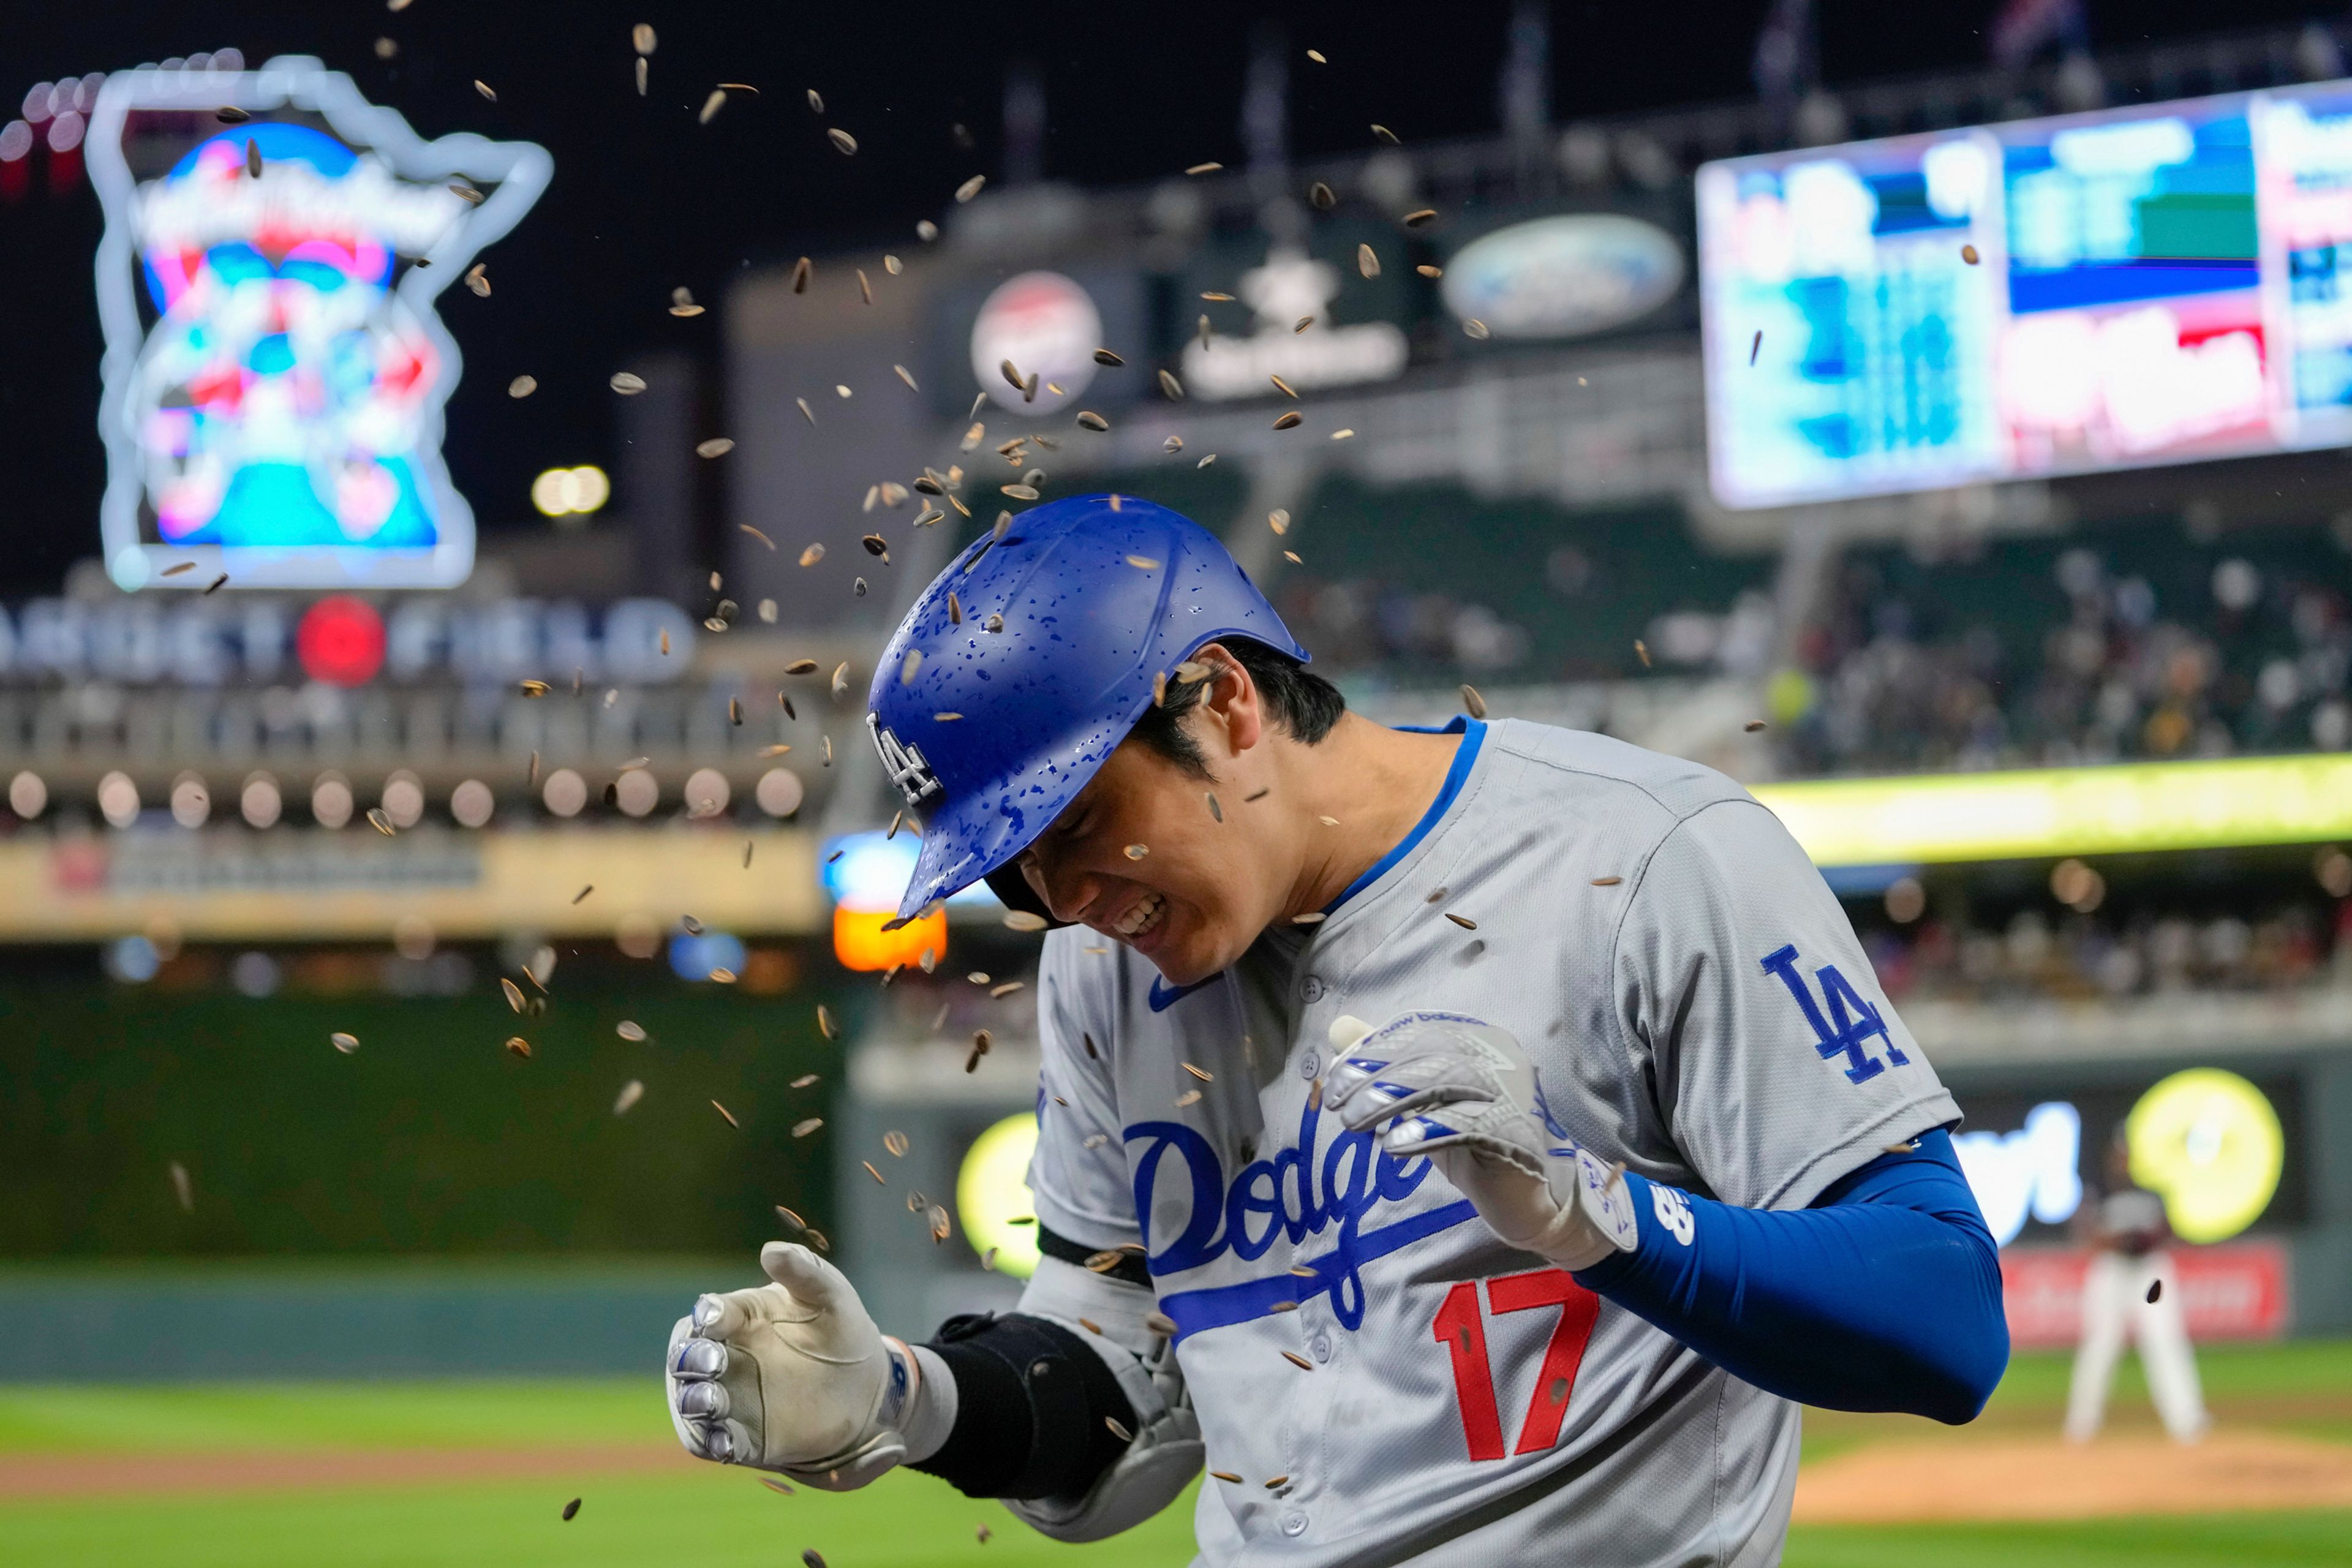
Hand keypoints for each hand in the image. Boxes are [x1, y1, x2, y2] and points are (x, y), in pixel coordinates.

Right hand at [665, 1241, 920, 1487]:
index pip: (711, 1313)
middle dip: (691, 1357)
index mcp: (740, 1316)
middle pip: (687, 1356)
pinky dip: (712, 1442)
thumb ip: (803, 1270)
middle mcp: (726, 1356)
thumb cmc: (840, 1329)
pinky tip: (724, 1444)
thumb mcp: (829, 1294)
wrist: (865, 1386)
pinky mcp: (743, 1437)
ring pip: (691, 1400)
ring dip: (693, 1400)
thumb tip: (771, 1250)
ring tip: (711, 1400)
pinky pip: (713, 1442)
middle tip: (712, 1360)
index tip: (714, 1318)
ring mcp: (731, 1398)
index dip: (708, 1315)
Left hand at [1322, 1012, 1638, 1271]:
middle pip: (1430, 1050)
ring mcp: (1514, 1093)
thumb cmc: (1473, 1144)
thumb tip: (1339, 1027)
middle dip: (1375, 1072)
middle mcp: (1501, 1058)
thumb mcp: (1422, 1101)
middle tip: (1336, 1100)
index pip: (1420, 1030)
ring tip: (1352, 1123)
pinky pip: (1467, 1123)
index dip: (1373, 1048)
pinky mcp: (1517, 1133)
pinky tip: (1392, 1146)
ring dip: (1390, 1099)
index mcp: (1480, 1040)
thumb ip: (1384, 1063)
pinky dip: (1424, 1131)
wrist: (1529, 1198)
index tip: (1335, 1074)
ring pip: (1445, 1080)